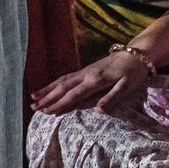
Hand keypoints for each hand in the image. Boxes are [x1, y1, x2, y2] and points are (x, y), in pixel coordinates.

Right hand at [32, 46, 150, 115]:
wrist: (135, 55)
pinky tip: (49, 88)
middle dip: (47, 98)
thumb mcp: (127, 87)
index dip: (60, 104)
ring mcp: (84, 71)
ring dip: (48, 89)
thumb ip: (112, 98)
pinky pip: (67, 77)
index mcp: (95, 81)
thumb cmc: (132, 73)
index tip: (47, 111)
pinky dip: (55, 83)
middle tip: (33, 106)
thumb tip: (98, 110)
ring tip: (34, 96)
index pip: (74, 95)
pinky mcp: (85, 70)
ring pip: (62, 81)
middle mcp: (86, 75)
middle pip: (63, 87)